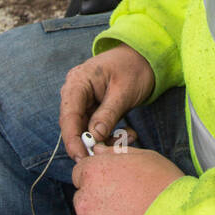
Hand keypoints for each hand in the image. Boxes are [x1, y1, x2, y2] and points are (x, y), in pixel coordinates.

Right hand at [59, 44, 154, 161]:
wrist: (145, 57)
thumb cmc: (134, 68)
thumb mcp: (124, 92)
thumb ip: (108, 114)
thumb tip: (94, 137)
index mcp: (78, 82)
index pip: (68, 115)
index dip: (72, 139)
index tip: (81, 157)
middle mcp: (76, 92)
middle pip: (74, 125)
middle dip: (89, 143)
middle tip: (106, 158)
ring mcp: (84, 101)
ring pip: (86, 130)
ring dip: (104, 141)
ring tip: (128, 138)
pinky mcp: (94, 109)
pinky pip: (96, 128)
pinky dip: (110, 135)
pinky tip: (128, 134)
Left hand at [72, 145, 184, 214]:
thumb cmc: (168, 191)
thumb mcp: (147, 159)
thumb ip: (116, 153)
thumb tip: (97, 151)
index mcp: (95, 173)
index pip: (80, 174)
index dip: (98, 180)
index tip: (114, 189)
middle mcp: (84, 201)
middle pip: (83, 201)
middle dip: (99, 205)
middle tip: (127, 211)